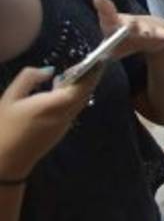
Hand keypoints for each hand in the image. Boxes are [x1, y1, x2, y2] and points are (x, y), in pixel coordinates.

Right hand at [0, 66, 97, 180]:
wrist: (4, 162)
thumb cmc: (4, 127)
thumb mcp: (10, 97)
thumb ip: (29, 78)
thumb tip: (49, 71)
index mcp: (55, 104)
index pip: (83, 86)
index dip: (93, 72)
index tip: (98, 58)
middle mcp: (66, 115)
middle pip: (86, 93)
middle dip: (90, 77)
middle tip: (91, 62)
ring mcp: (65, 125)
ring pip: (81, 102)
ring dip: (82, 87)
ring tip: (75, 73)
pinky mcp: (61, 131)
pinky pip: (73, 109)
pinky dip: (74, 97)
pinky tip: (62, 90)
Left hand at [92, 0, 163, 58]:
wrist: (147, 35)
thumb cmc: (123, 40)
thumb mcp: (112, 48)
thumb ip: (106, 53)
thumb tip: (97, 62)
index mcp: (114, 23)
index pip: (107, 14)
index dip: (103, 6)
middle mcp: (130, 21)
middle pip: (129, 22)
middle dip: (129, 24)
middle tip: (130, 24)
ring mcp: (146, 26)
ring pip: (147, 29)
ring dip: (148, 31)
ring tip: (148, 34)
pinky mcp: (159, 32)